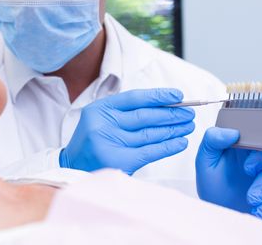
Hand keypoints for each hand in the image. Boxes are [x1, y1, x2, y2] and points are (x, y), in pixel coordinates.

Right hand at [59, 88, 194, 174]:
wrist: (73, 166)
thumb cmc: (93, 139)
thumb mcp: (101, 117)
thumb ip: (125, 110)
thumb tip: (163, 104)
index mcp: (100, 108)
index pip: (135, 98)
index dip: (159, 95)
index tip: (178, 96)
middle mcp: (104, 124)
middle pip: (145, 116)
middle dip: (171, 113)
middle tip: (189, 113)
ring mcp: (110, 143)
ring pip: (150, 134)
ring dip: (173, 129)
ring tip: (188, 126)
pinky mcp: (118, 162)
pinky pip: (150, 152)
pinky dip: (167, 147)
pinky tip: (180, 142)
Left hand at [196, 127, 261, 218]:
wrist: (218, 206)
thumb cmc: (212, 181)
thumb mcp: (205, 159)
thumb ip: (213, 139)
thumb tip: (232, 132)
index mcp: (244, 142)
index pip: (261, 137)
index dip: (259, 153)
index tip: (248, 168)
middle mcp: (261, 153)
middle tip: (252, 196)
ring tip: (253, 204)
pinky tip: (261, 209)